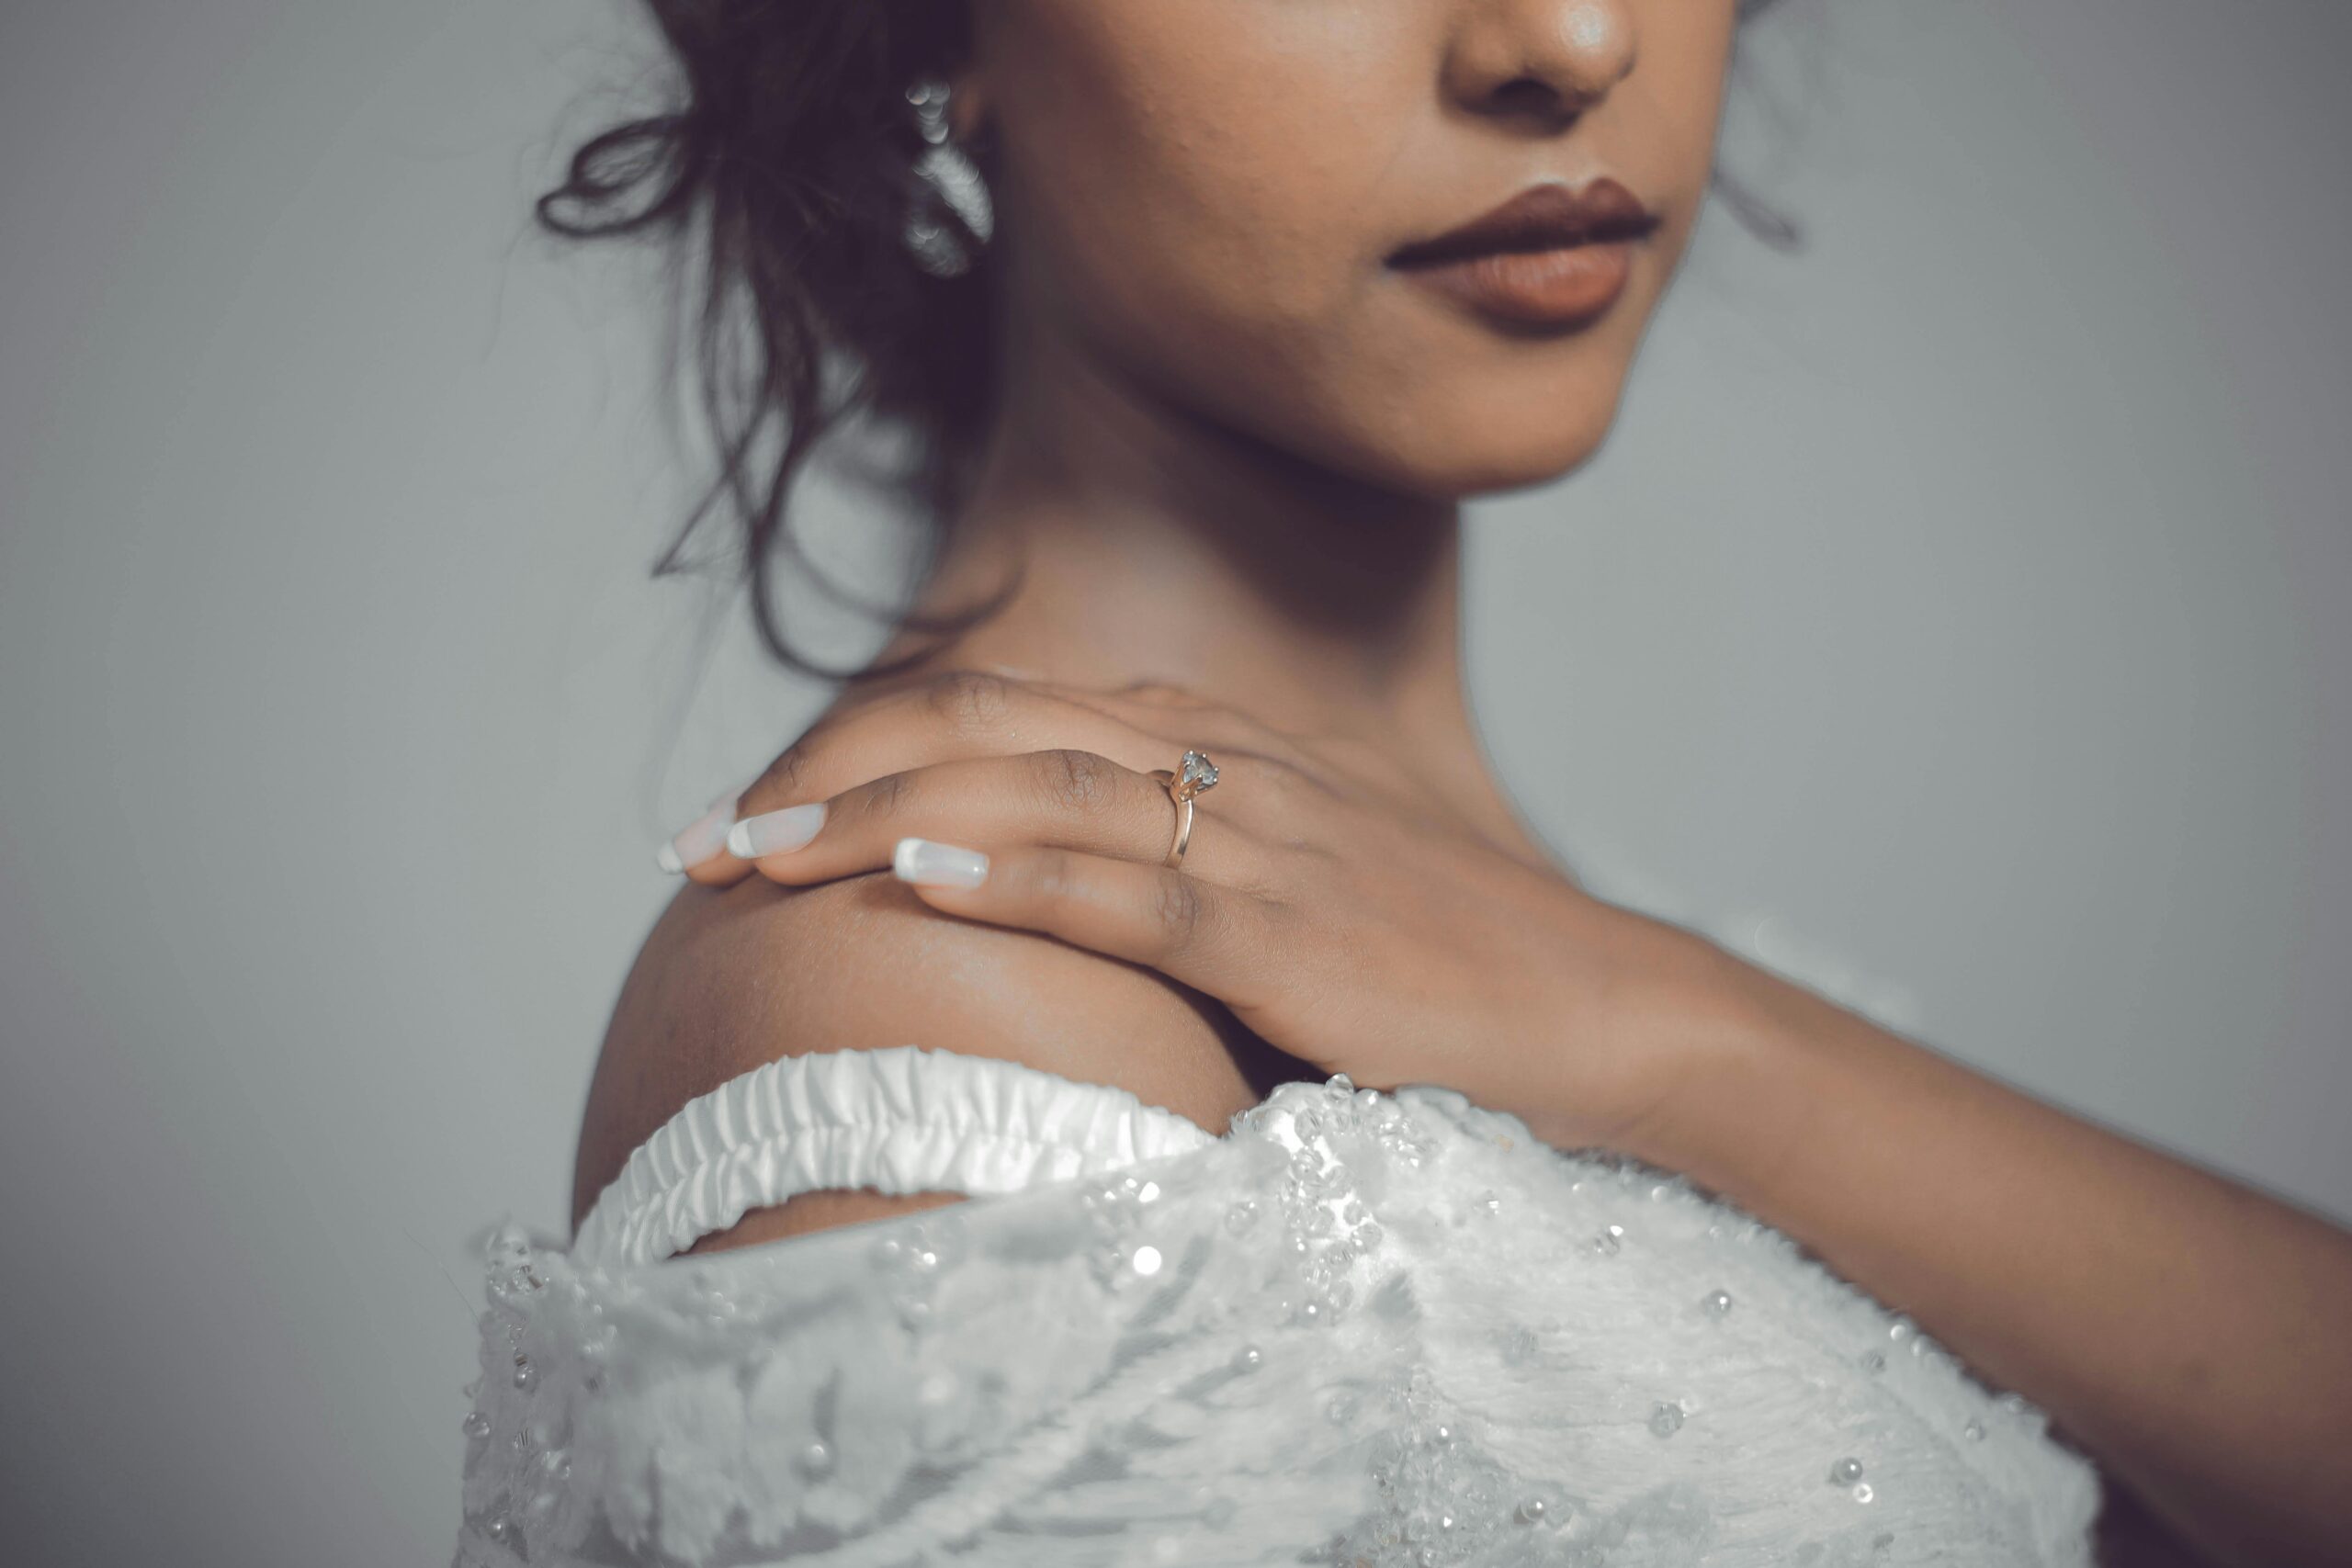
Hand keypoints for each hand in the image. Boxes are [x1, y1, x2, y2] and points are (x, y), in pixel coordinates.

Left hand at [663, 670, 1757, 1155]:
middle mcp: (1219, 765)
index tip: (754, 808)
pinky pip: (1125, 890)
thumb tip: (1044, 927)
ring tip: (749, 852)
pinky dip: (1008, 873)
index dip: (862, 748)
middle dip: (824, 775)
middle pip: (982, 730)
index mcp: (1213, 748)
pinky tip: (911, 875)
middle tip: (696, 838)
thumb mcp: (1288, 896)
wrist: (1595, 1011)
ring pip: (1026, 794)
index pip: (1001, 713)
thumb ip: (1174, 883)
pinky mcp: (1286, 928)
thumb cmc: (1436, 971)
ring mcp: (1252, 840)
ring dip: (870, 816)